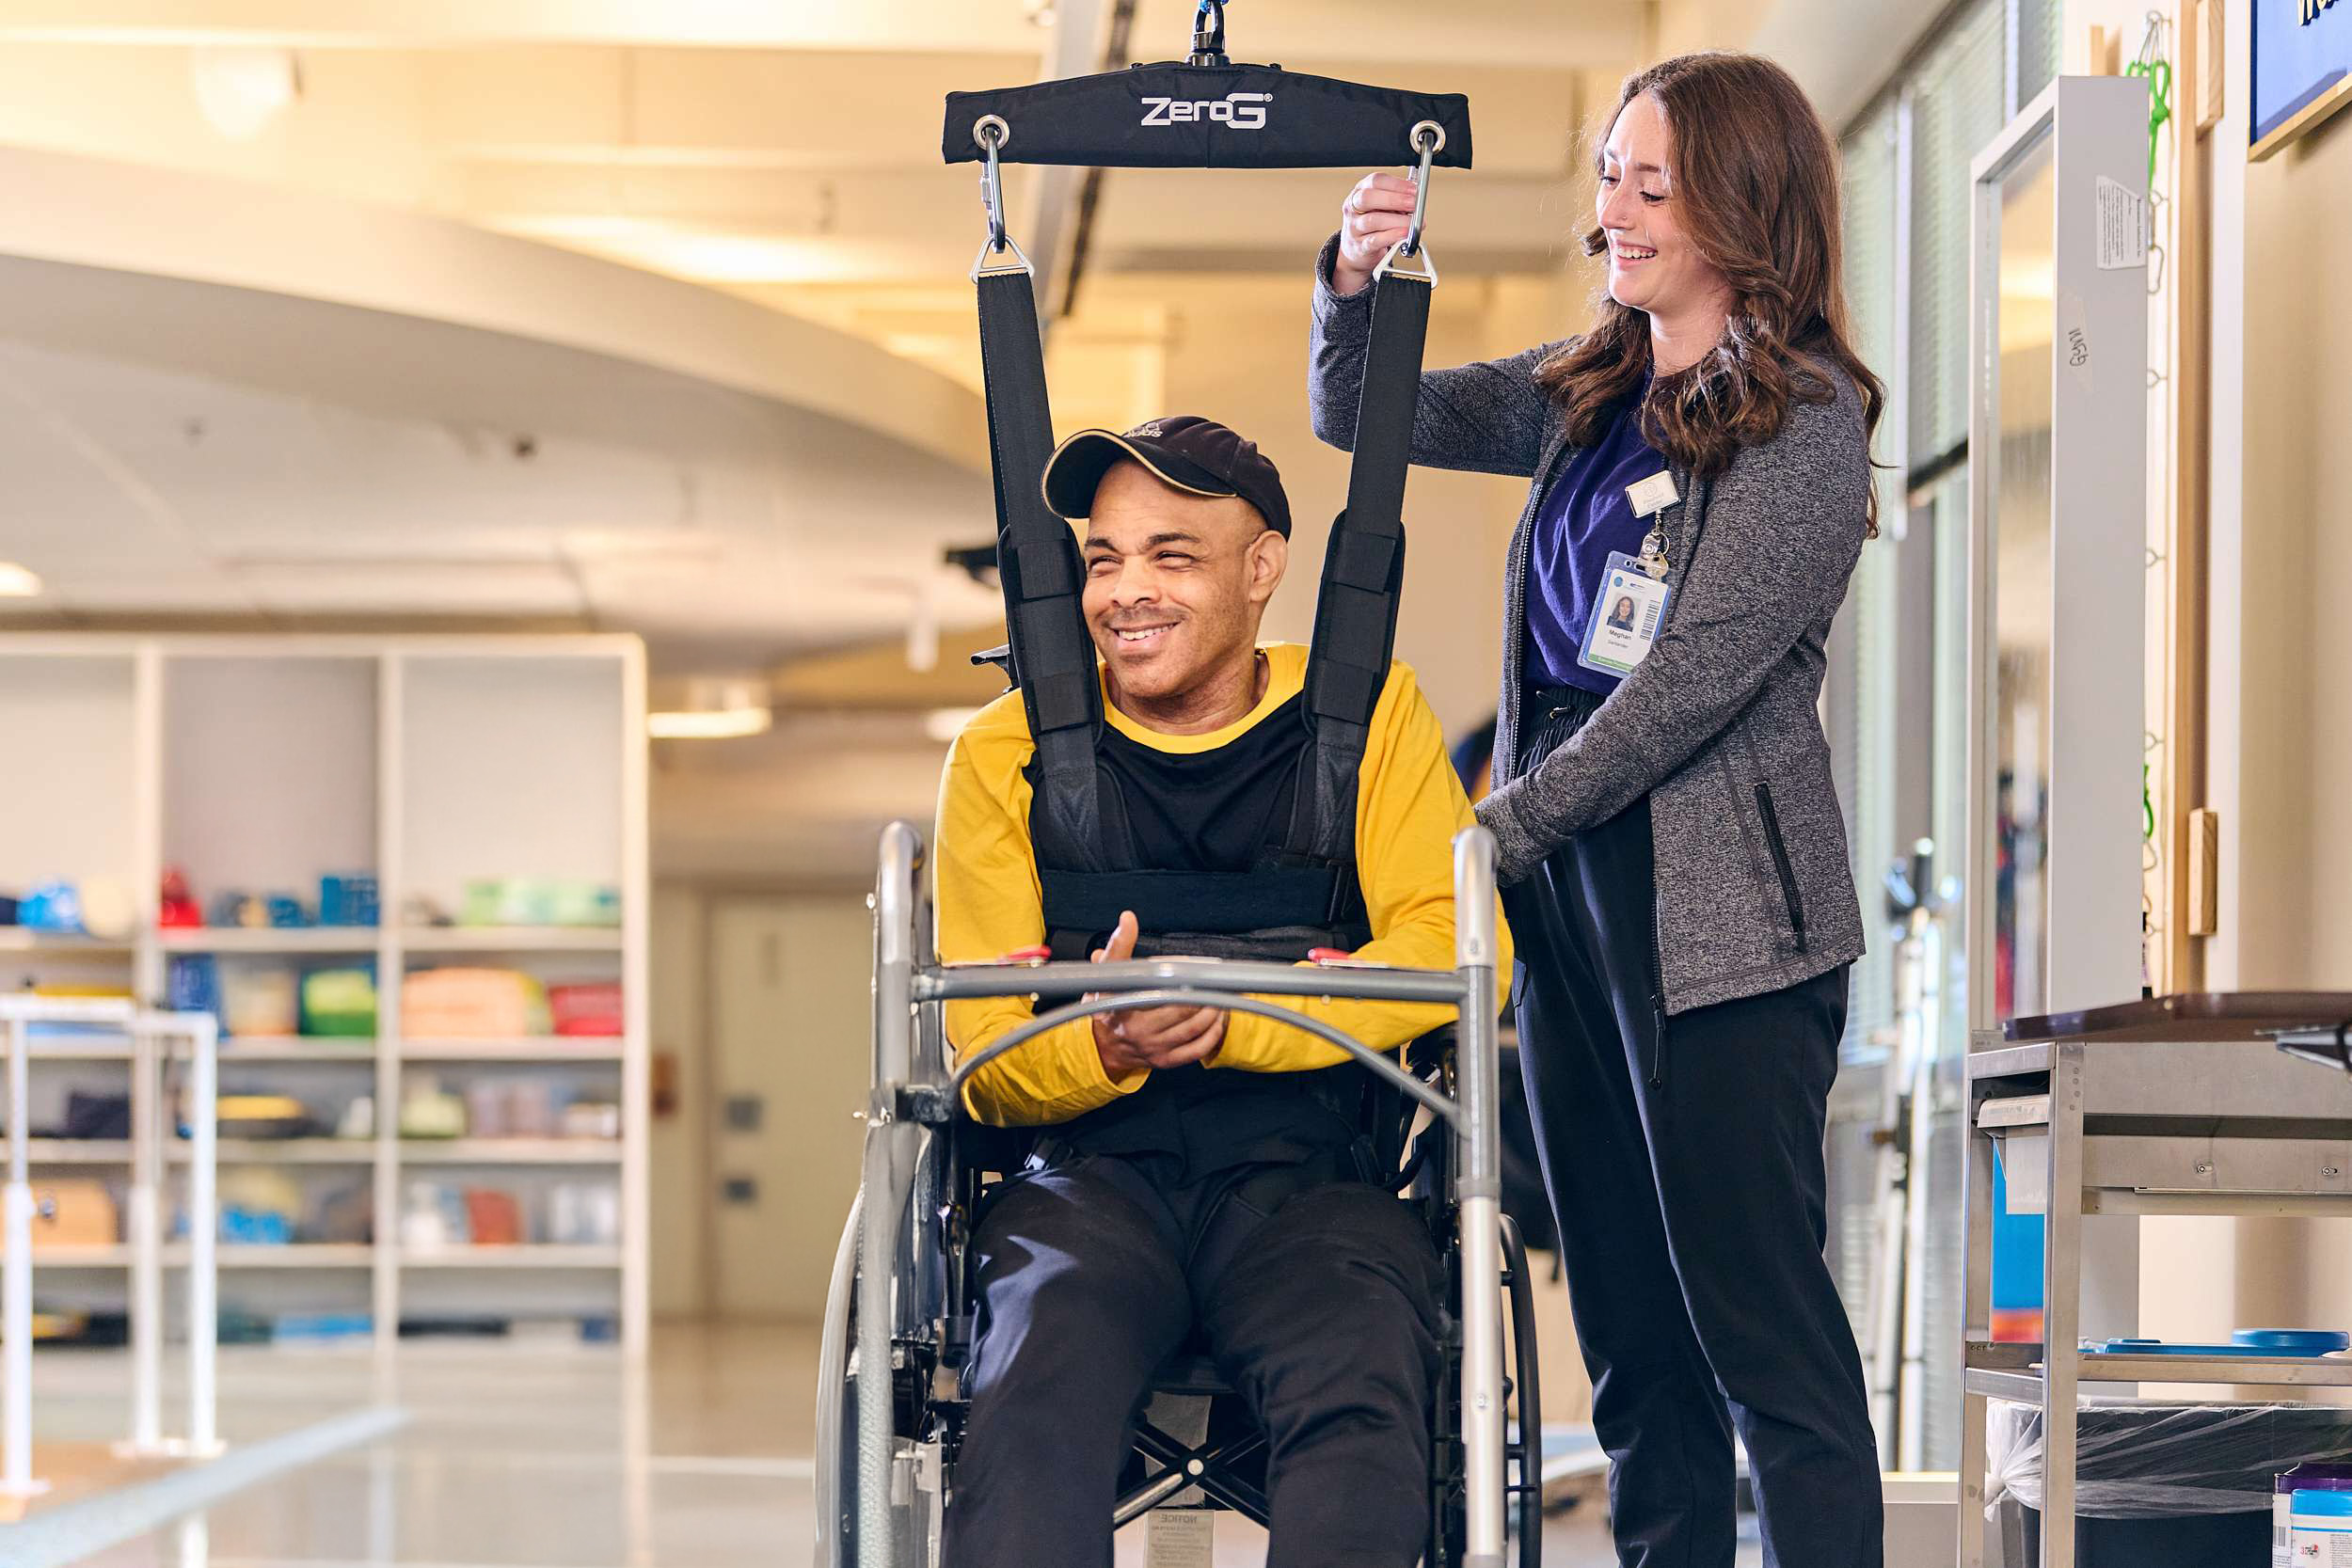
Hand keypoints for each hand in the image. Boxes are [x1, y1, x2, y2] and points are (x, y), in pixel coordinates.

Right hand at [1086, 910, 1228, 1077]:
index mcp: (1118, 1003)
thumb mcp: (1105, 975)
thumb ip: (1118, 947)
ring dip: (1212, 1010)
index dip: (1169, 970)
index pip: (1141, 981)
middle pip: (1178, 1007)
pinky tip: (1217, 1019)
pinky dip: (1212, 1033)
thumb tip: (1128, 919)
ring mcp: (1151, 1046)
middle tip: (1213, 978)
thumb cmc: (1108, 1006)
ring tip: (1219, 995)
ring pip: (1192, 1027)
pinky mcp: (1165, 1060)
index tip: (1188, 962)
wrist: (1102, 1047)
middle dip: (1200, 991)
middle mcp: (1134, 1028)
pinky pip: (1197, 1048)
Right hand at [1332, 171, 1418, 297]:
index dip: (1397, 184)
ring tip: (1412, 223)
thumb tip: (1416, 198)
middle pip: (1368, 197)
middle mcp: (1353, 207)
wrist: (1357, 248)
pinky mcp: (1360, 246)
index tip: (1414, 190)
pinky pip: (1375, 241)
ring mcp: (1354, 227)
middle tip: (1413, 204)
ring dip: (1396, 221)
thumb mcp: (1382, 206)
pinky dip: (1391, 236)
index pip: (1376, 181)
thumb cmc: (1373, 224)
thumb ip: (1397, 199)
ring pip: (1372, 220)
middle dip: (1394, 199)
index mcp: (1360, 191)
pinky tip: (1403, 235)